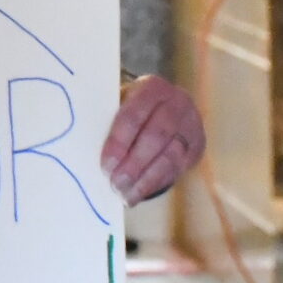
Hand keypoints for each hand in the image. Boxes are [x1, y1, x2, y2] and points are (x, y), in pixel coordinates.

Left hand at [101, 75, 204, 204]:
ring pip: (169, 156)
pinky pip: (178, 168)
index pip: (133, 116)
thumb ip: (107, 121)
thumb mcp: (120, 104)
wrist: (165, 106)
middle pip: (155, 137)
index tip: (106, 166)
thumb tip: (85, 148)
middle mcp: (177, 102)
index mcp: (152, 87)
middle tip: (116, 185)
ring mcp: (191, 125)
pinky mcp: (197, 146)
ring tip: (126, 195)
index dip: (119, 143)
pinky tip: (139, 193)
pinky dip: (156, 183)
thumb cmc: (131, 107)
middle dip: (134, 165)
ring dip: (146, 180)